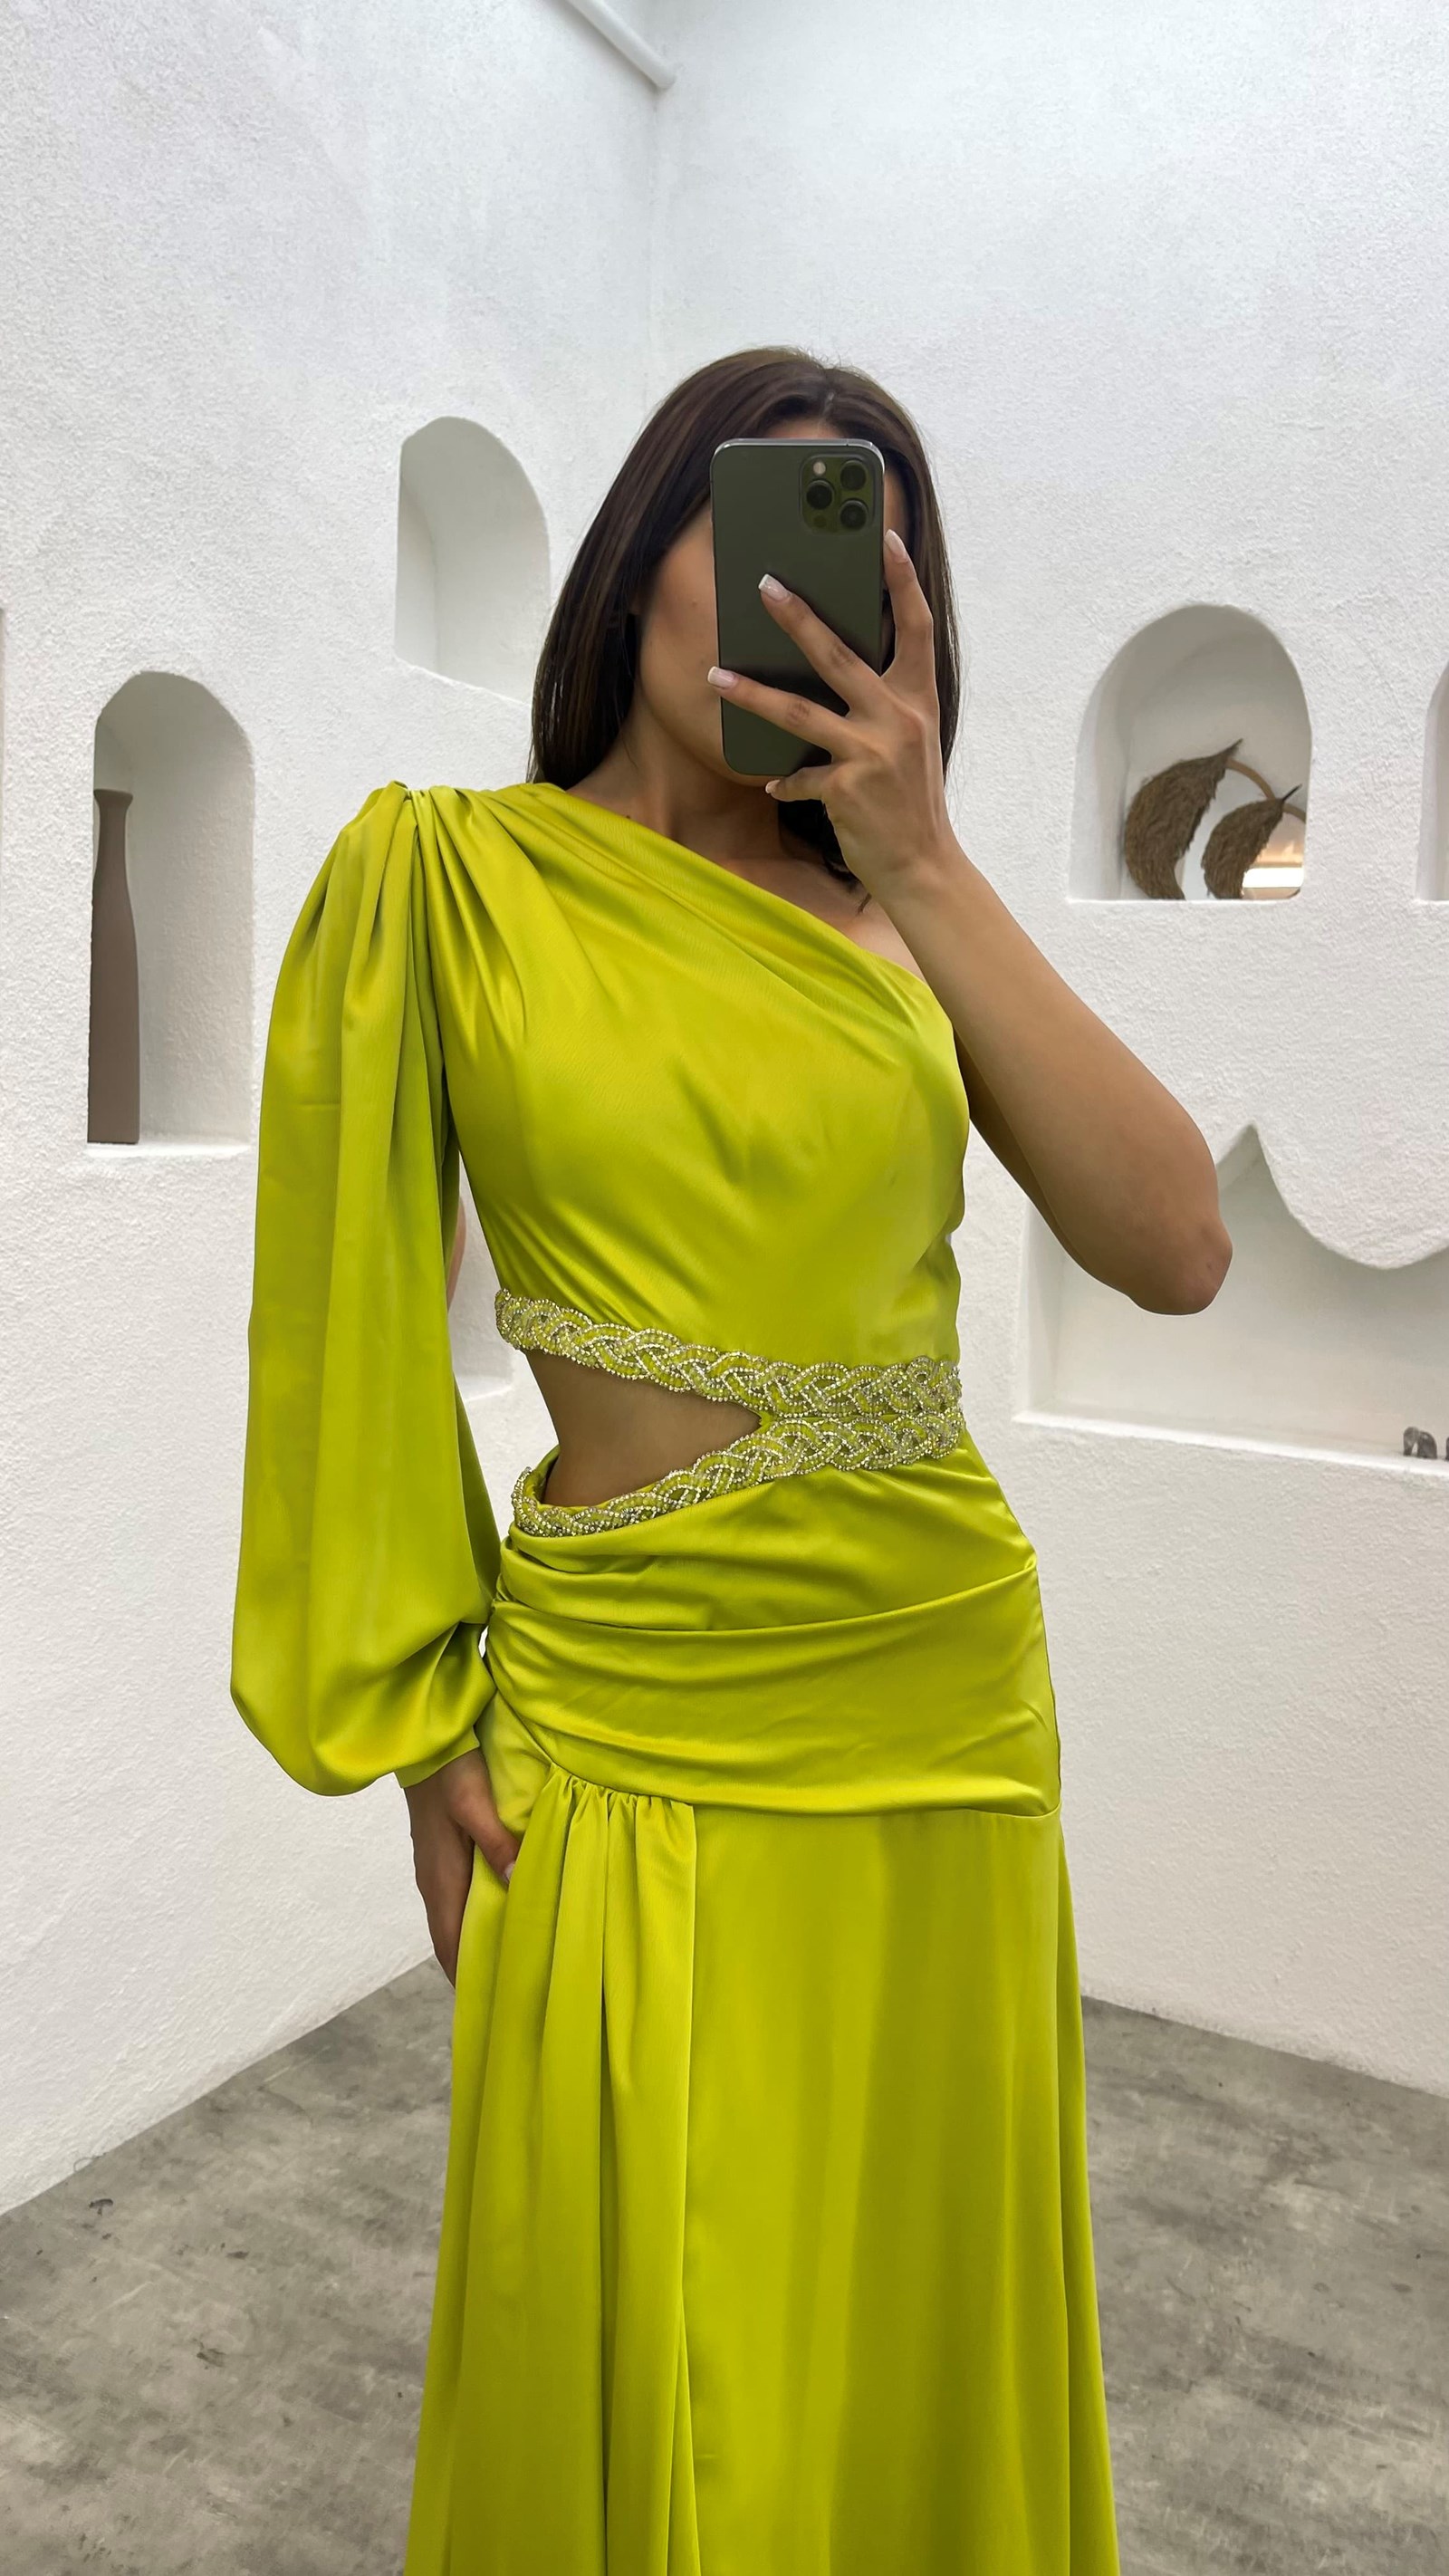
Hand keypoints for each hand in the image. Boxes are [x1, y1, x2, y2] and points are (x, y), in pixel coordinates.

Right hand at [402, 1747, 520, 1985]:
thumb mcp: (474, 1802)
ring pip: (453, 1918)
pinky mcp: (440, 1853)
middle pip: (449, 1937)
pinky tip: (499, 1913)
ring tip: (508, 1961)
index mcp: (439, 1877)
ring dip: (474, 1942)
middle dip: (472, 1967)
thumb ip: (496, 1841)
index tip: (488, 2007)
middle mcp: (433, 1880)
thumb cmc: (449, 1769)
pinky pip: (456, 1898)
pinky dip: (474, 1916)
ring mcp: (434, 1867)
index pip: (448, 1942)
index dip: (465, 1976)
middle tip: (508, 1992)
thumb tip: (517, 1880)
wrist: (421, 1739)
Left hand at [706, 528, 956, 895]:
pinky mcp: (846, 788)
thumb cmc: (910, 800)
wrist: (923, 865)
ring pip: (799, 712)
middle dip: (797, 617)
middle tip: (763, 585)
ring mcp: (872, 752)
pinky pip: (800, 777)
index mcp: (919, 700)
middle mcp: (898, 718)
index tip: (885, 539)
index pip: (916, 627)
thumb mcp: (910, 742)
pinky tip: (773, 786)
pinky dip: (785, 783)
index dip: (903, 581)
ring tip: (715, 676)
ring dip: (751, 693)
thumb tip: (833, 667)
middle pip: (838, 655)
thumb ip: (881, 703)